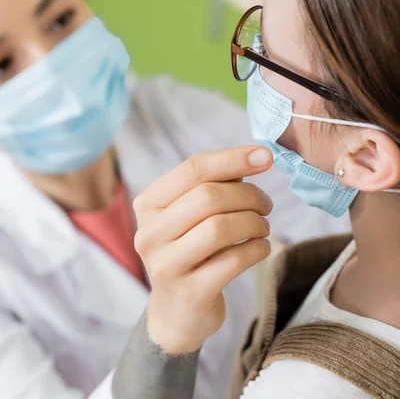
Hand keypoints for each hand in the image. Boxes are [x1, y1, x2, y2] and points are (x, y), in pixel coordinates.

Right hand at [133, 146, 272, 353]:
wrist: (177, 312)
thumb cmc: (190, 251)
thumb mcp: (192, 215)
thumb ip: (214, 185)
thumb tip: (254, 159)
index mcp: (148, 203)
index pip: (193, 169)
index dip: (232, 158)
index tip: (266, 156)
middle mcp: (150, 232)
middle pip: (208, 196)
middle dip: (248, 195)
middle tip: (266, 204)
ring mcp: (166, 265)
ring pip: (219, 227)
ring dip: (253, 222)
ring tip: (263, 226)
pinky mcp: (190, 293)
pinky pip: (233, 261)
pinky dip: (256, 248)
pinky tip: (261, 247)